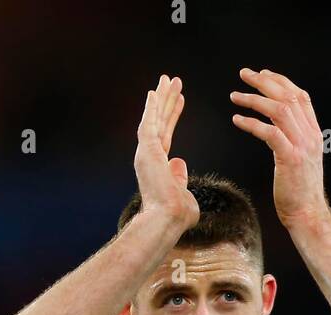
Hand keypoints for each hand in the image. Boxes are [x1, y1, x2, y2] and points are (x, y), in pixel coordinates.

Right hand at [134, 74, 198, 231]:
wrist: (167, 219)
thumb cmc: (177, 215)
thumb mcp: (183, 192)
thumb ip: (179, 177)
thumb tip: (179, 162)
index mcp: (158, 166)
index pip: (166, 134)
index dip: (173, 115)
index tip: (180, 100)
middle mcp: (149, 157)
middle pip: (159, 122)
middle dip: (166, 101)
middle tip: (171, 81)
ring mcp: (146, 153)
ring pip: (154, 119)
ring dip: (161, 98)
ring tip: (169, 79)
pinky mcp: (147, 151)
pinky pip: (149, 123)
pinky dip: (152, 107)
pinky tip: (155, 91)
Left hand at [230, 68, 330, 230]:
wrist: (307, 214)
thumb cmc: (298, 191)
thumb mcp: (300, 159)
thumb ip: (293, 140)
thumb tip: (277, 129)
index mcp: (313, 132)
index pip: (299, 96)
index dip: (280, 81)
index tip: (261, 74)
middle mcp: (310, 134)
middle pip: (288, 96)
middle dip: (264, 82)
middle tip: (243, 74)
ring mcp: (302, 145)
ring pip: (279, 110)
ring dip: (254, 99)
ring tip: (234, 96)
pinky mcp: (290, 158)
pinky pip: (269, 133)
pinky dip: (251, 123)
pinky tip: (237, 120)